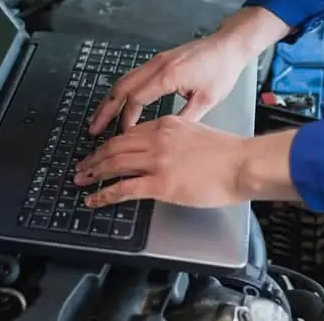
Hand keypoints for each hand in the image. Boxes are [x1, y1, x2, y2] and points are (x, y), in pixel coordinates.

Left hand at [75, 116, 248, 207]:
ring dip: (93, 172)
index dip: (110, 144)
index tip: (101, 151)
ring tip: (80, 180)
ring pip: (114, 164)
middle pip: (115, 146)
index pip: (129, 133)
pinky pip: (123, 188)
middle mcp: (156, 139)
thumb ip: (175, 138)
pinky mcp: (160, 184)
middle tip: (81, 166)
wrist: (242, 164)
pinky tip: (93, 199)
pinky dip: (103, 194)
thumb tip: (162, 151)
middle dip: (94, 157)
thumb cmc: (228, 153)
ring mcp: (156, 161)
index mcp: (165, 125)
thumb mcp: (196, 131)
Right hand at [88, 7, 290, 133]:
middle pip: (121, 88)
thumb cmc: (222, 70)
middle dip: (105, 110)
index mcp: (167, 76)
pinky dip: (121, 91)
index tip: (123, 135)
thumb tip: (165, 137)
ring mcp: (155, 62)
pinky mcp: (158, 61)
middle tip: (92, 129)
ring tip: (98, 118)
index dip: (126, 119)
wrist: (229, 45)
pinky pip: (132, 77)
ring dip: (109, 100)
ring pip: (123, 81)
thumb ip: (185, 117)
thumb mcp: (208, 99)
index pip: (136, 99)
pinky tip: (116, 103)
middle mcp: (156, 66)